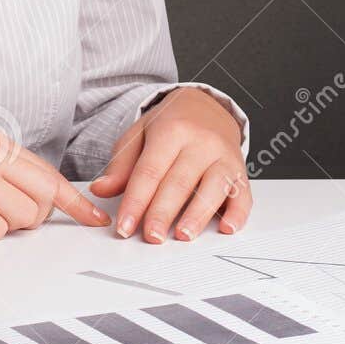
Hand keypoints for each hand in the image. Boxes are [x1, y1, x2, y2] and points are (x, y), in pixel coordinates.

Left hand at [88, 87, 251, 243]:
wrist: (206, 106)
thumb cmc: (170, 125)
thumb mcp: (140, 135)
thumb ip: (122, 165)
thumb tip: (101, 189)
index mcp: (171, 130)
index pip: (149, 171)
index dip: (136, 201)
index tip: (125, 227)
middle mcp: (200, 142)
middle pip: (180, 182)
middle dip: (163, 212)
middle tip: (152, 237)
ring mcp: (224, 156)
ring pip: (213, 188)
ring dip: (198, 215)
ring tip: (183, 236)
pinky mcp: (241, 170)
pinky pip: (243, 194)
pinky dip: (237, 213)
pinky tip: (226, 228)